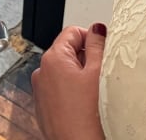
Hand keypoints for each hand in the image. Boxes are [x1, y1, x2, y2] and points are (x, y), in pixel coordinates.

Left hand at [32, 24, 106, 139]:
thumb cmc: (87, 117)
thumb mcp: (98, 72)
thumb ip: (97, 45)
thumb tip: (97, 29)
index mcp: (53, 58)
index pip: (73, 32)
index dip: (91, 38)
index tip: (104, 50)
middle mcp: (42, 72)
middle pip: (68, 51)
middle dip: (86, 59)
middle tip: (102, 75)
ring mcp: (41, 90)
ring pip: (65, 71)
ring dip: (80, 76)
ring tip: (94, 93)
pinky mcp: (45, 107)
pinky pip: (60, 90)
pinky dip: (73, 92)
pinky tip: (85, 105)